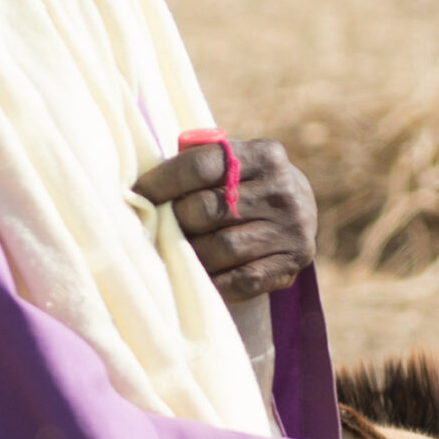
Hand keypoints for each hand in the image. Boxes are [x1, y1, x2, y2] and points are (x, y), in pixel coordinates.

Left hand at [134, 137, 316, 301]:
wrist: (300, 213)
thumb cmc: (246, 184)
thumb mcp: (233, 160)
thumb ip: (196, 160)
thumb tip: (143, 186)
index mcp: (264, 155)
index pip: (201, 165)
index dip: (162, 181)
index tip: (138, 194)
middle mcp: (282, 189)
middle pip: (206, 209)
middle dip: (175, 221)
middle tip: (160, 227)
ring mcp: (291, 229)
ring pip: (221, 247)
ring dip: (191, 254)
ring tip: (175, 252)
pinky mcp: (292, 263)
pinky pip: (242, 280)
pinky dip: (215, 283)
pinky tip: (200, 277)